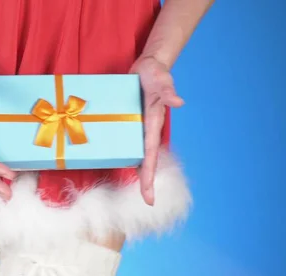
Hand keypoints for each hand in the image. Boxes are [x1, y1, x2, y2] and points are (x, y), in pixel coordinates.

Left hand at [130, 56, 183, 205]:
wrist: (148, 64)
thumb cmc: (156, 73)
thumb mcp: (161, 80)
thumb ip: (168, 91)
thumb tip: (178, 102)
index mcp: (152, 124)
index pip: (150, 155)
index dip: (149, 176)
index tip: (149, 196)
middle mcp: (143, 128)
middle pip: (144, 159)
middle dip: (146, 180)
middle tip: (147, 201)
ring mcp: (134, 126)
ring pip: (132, 151)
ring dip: (133, 168)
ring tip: (130, 187)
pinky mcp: (125, 119)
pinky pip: (121, 137)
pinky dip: (117, 149)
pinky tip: (107, 158)